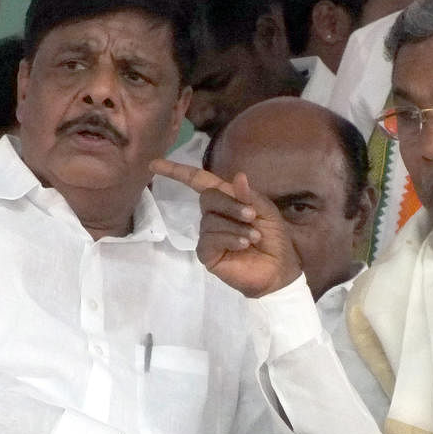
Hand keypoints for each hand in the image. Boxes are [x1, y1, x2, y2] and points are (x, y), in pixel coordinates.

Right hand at [150, 158, 301, 297]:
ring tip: (253, 237)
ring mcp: (208, 235)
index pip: (198, 181)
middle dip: (230, 205)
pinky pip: (210, 239)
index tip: (153, 164)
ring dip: (235, 226)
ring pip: (210, 220)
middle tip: (252, 216)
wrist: (279, 269)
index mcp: (226, 200)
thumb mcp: (266, 212)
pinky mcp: (207, 254)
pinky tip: (243, 245)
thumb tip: (238, 176)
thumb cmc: (273, 238)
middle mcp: (212, 215)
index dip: (176, 171)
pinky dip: (229, 238)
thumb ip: (249, 196)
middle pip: (207, 198)